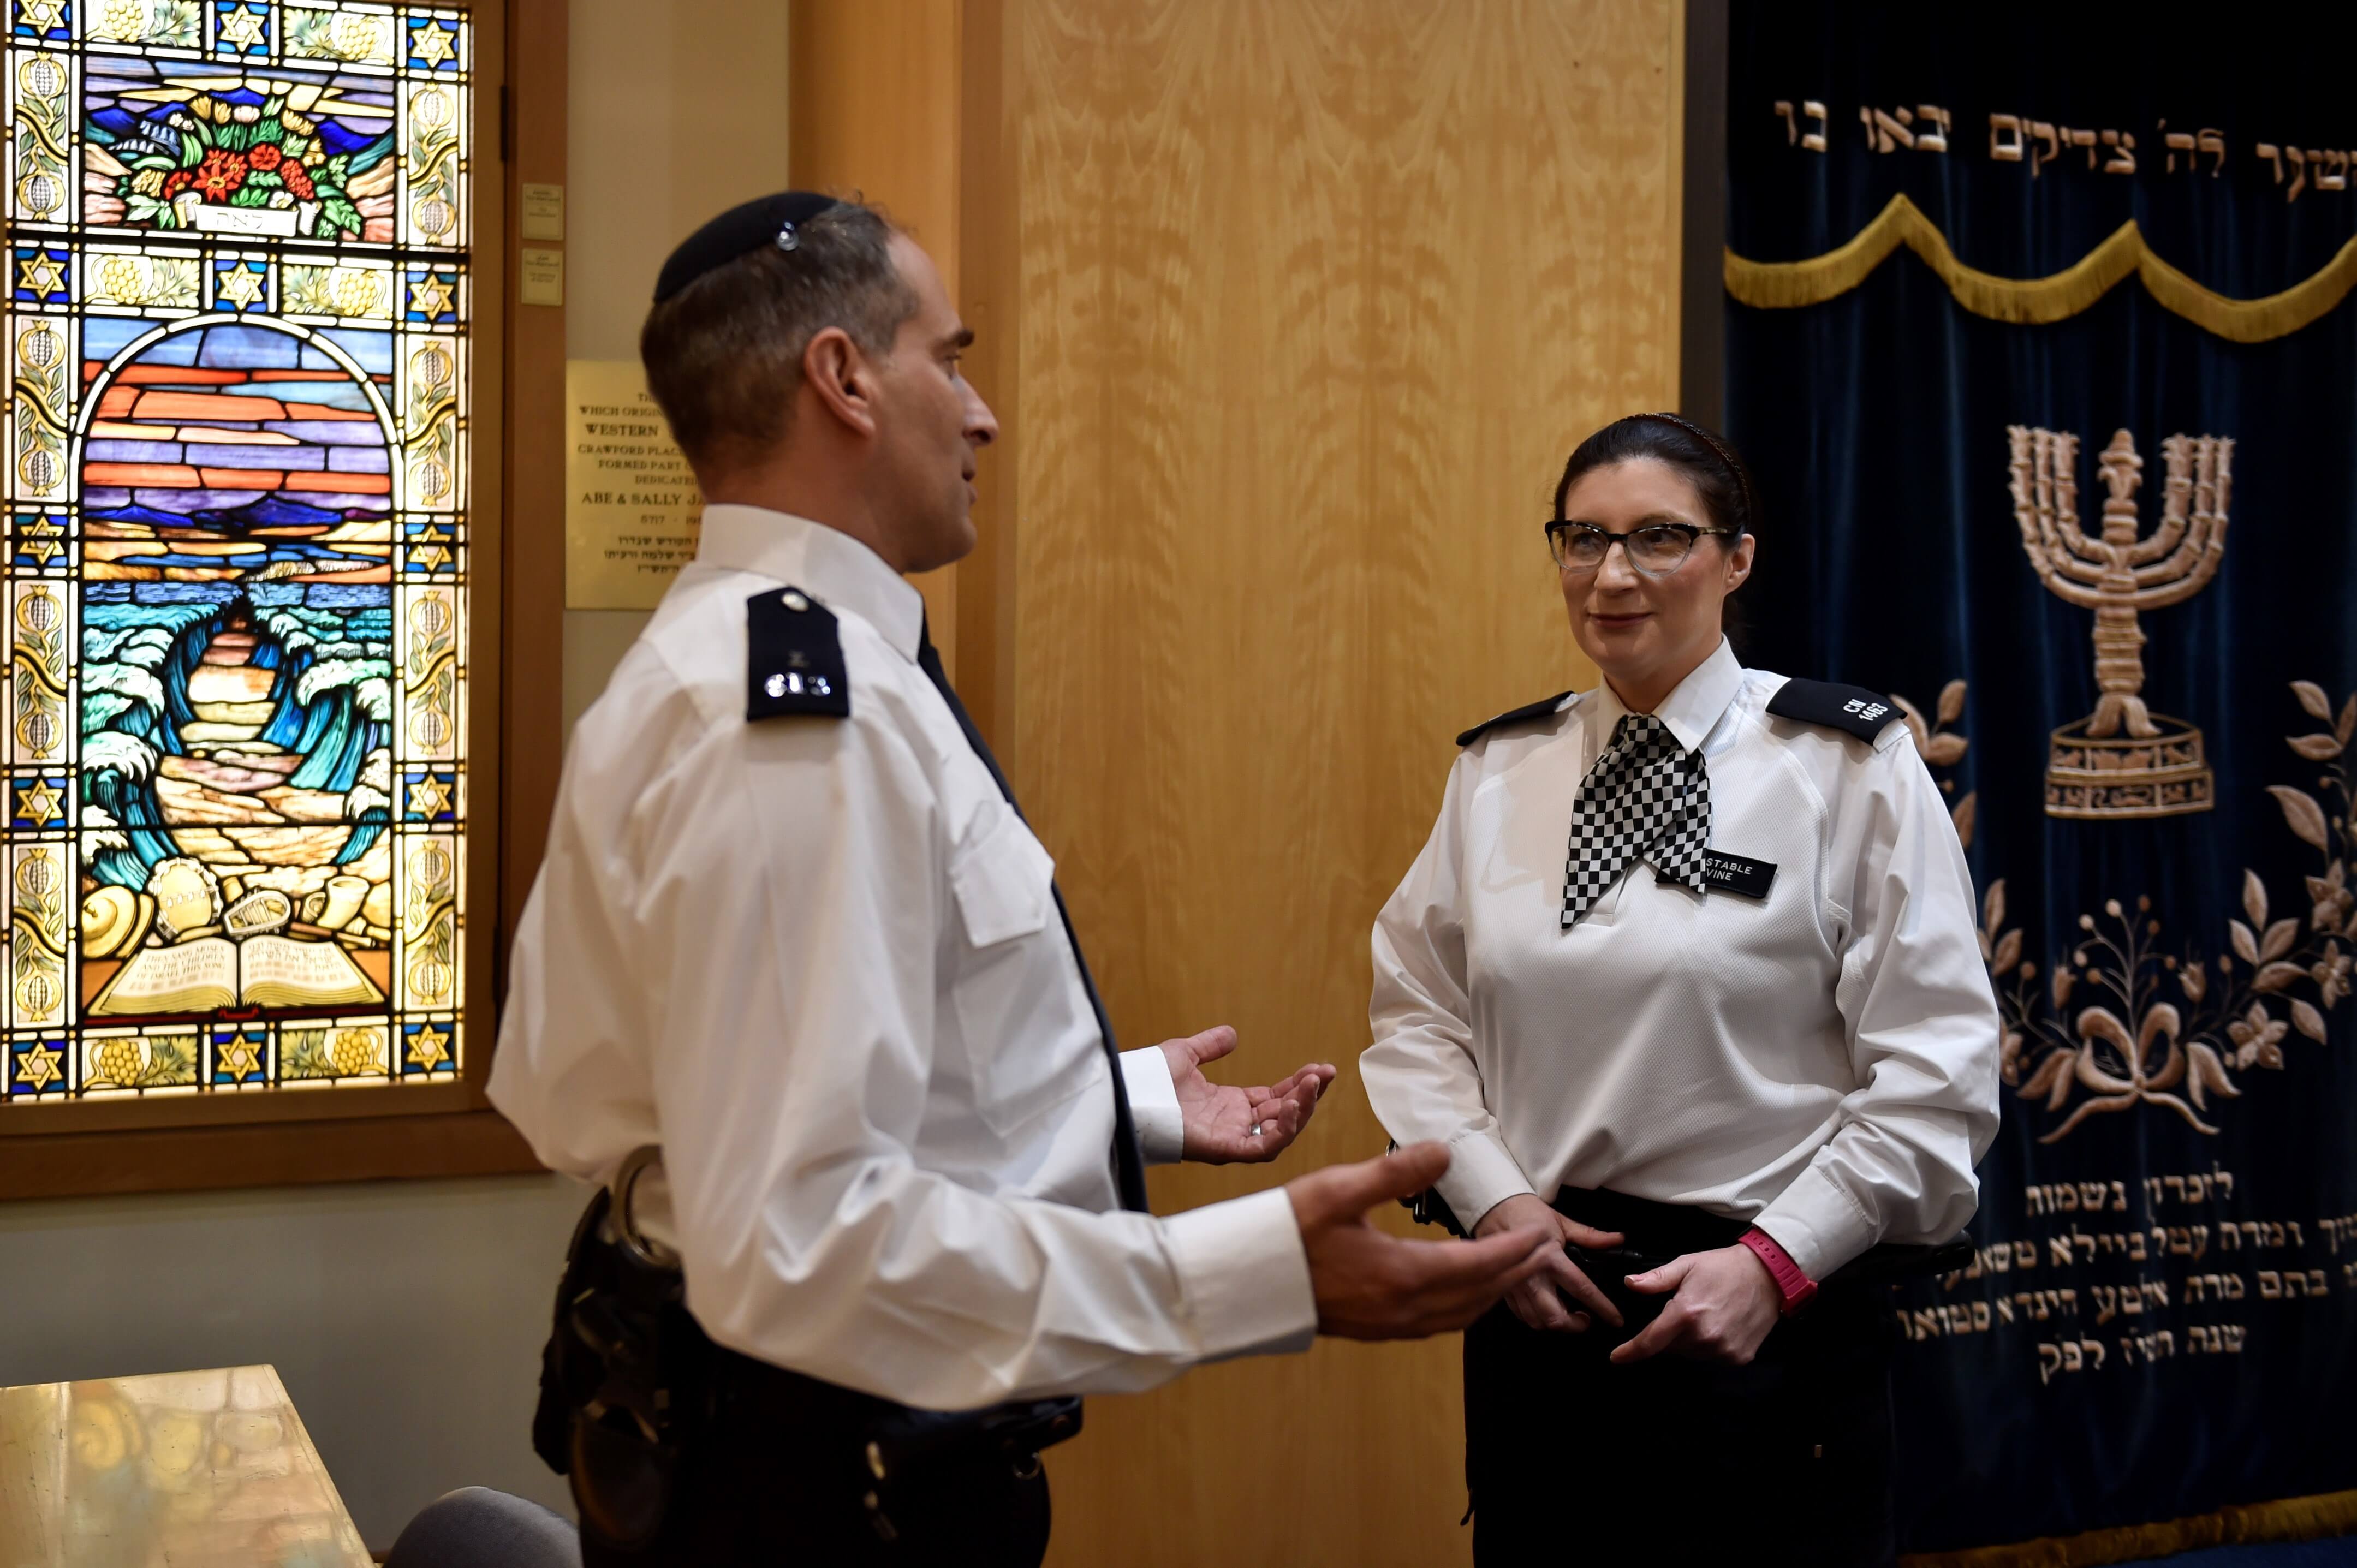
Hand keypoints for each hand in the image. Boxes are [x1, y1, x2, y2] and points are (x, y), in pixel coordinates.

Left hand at [1158, 1025, 1335, 1164]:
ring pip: (1280, 1133)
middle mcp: (1234, 1124)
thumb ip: (1210, 1046)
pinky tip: (1292, 1106)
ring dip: (1301, 1111)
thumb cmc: (1149, 1081)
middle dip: (1308, 1096)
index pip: (1274, 1098)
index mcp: (1229, 1105)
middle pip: (1284, 1115)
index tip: (1318, 1068)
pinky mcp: (1225, 1149)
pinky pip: (1262, 1148)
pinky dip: (1281, 1130)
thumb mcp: (1186, 1054)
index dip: (1297, 1084)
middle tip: (1326, 1073)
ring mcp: (1231, 1138)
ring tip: (1313, 1086)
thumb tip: (1232, 1034)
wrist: (1129, 1095)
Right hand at [1286, 1143, 1558, 1339]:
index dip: (1515, 1251)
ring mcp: (1388, 1324)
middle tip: (1541, 1255)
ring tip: (1510, 1274)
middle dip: (1514, 1274)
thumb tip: (1444, 1151)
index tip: (1542, 1237)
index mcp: (1403, 1274)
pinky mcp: (1373, 1329)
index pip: (1479, 1265)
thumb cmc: (1287, 1232)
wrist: (1244, 1281)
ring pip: (1459, 1315)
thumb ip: (1396, 1172)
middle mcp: (1403, 1308)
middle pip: (1477, 1295)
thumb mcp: (1340, 1190)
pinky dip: (1461, 1308)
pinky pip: (1435, 1324)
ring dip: (1490, 1294)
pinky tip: (1458, 1296)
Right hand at [1471, 1193, 1624, 1332]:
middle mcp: (1533, 1277)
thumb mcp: (1562, 1222)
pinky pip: (1522, 1315)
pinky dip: (1537, 1319)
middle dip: (1575, 1326)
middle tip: (1586, 1319)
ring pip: (1537, 1321)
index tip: (1616, 1320)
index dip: (1602, 1308)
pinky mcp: (1505, 1289)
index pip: (1582, 1290)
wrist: (1493, 1208)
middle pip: (1555, 1318)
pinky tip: (1546, 1310)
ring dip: (1556, 1324)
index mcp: (1551, 1258)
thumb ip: (1591, 1236)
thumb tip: (1618, 1239)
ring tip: (1567, 1314)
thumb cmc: (1528, 1213)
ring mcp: (1516, 1286)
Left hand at [1608, 1243, 1782, 1365]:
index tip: (1616, 1358)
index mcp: (1686, 1314)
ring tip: (1702, 1317)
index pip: (1650, 1342)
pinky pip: (1712, 1357)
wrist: (1769, 1275)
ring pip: (1691, 1355)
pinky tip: (1717, 1326)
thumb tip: (1629, 1284)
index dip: (1630, 1352)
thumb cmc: (1724, 1267)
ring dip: (1688, 1342)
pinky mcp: (1739, 1357)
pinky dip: (1709, 1346)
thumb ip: (1656, 1279)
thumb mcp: (1686, 1264)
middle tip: (1681, 1314)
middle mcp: (1703, 1337)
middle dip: (1667, 1335)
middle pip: (1670, 1348)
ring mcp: (1723, 1350)